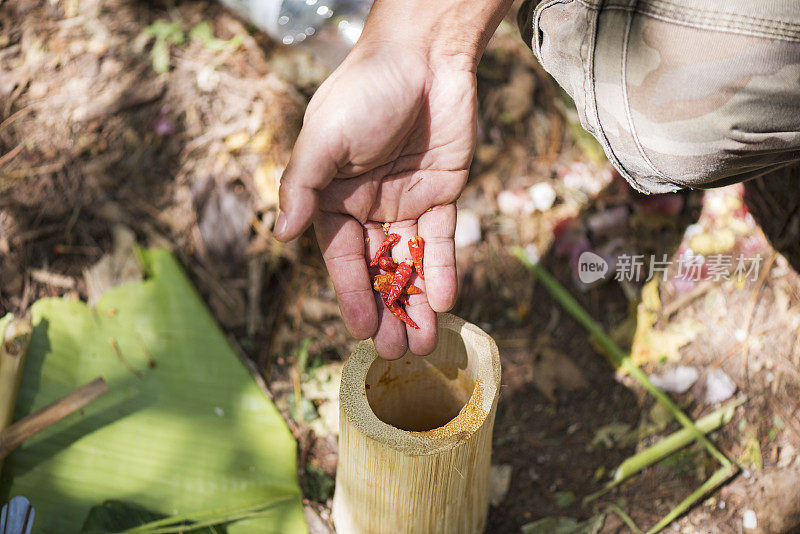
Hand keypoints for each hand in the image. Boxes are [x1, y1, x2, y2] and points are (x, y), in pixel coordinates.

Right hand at [273, 39, 475, 358]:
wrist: (424, 55)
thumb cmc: (364, 92)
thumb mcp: (323, 139)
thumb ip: (302, 187)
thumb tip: (282, 235)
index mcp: (333, 197)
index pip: (342, 257)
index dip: (352, 294)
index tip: (360, 331)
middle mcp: (368, 205)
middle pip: (378, 268)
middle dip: (387, 310)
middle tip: (399, 352)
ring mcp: (407, 201)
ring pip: (411, 261)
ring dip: (416, 302)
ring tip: (425, 343)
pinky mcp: (443, 192)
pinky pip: (442, 239)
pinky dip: (444, 270)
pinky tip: (445, 302)